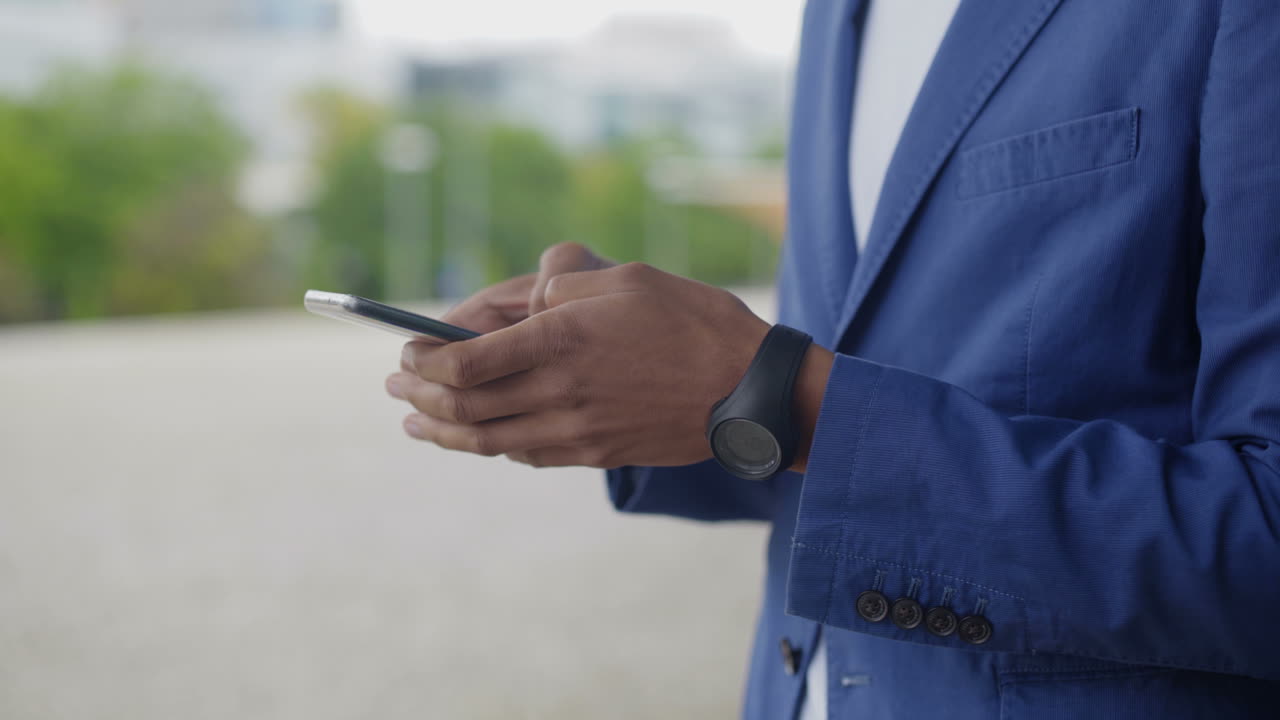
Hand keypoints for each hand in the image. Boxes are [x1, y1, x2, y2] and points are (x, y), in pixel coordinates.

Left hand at [386, 262, 779, 468]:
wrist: (752, 392)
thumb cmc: (694, 322)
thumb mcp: (626, 279)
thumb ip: (563, 286)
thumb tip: (525, 304)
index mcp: (561, 339)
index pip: (465, 362)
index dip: (425, 359)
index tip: (406, 349)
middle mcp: (560, 392)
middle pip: (466, 406)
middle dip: (420, 395)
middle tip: (394, 385)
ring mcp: (577, 430)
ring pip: (489, 440)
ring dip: (444, 432)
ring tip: (416, 424)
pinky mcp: (597, 453)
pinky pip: (529, 454)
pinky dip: (493, 446)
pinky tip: (481, 438)